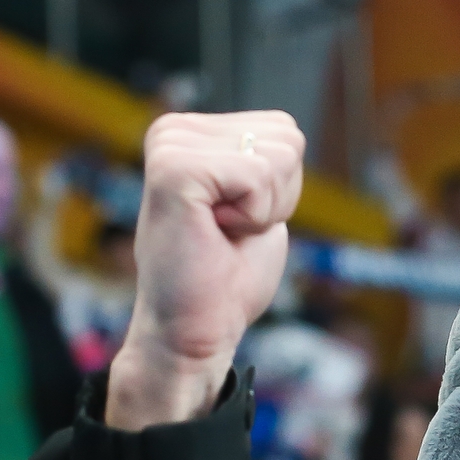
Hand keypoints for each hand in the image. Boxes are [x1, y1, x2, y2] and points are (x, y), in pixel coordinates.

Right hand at [107, 112, 304, 429]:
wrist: (194, 330)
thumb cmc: (227, 279)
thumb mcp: (258, 208)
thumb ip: (268, 165)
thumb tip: (289, 134)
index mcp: (191, 133)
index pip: (285, 130)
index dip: (282, 189)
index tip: (238, 222)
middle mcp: (174, 130)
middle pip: (287, 137)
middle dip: (278, 196)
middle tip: (231, 231)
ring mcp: (170, 145)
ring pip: (278, 155)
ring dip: (266, 209)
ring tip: (222, 233)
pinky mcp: (174, 169)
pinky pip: (258, 176)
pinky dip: (255, 216)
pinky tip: (216, 233)